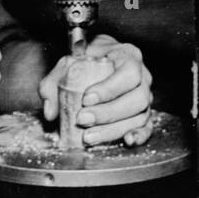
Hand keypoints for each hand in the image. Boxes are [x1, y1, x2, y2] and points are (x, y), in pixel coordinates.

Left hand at [38, 34, 154, 146]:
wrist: (98, 60)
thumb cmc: (87, 59)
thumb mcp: (68, 62)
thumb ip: (54, 82)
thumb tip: (50, 111)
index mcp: (127, 56)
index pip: (128, 73)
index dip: (110, 89)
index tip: (86, 99)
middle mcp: (142, 76)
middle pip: (137, 98)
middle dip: (108, 113)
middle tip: (82, 120)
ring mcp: (146, 96)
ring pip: (140, 115)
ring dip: (115, 129)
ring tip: (90, 136)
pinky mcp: (145, 113)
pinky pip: (148, 126)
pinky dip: (139, 135)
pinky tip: (126, 141)